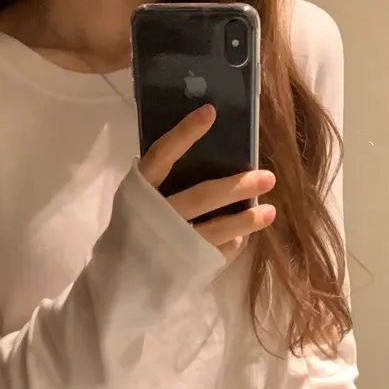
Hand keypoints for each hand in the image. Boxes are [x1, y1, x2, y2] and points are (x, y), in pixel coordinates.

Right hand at [138, 104, 276, 260]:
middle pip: (202, 196)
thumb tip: (203, 154)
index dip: (185, 133)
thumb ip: (161, 181)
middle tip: (268, 177)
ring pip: (215, 229)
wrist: (119, 277)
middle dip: (237, 186)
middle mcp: (157, 214)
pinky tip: (243, 236)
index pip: (163, 155)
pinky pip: (215, 252)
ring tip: (270, 212)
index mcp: (140, 190)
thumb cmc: (132, 227)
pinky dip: (231, 242)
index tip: (210, 112)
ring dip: (246, 220)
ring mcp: (171, 242)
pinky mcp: (183, 265)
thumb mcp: (137, 198)